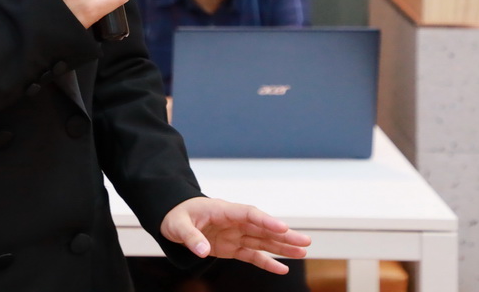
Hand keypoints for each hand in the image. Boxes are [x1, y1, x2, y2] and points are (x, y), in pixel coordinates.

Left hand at [160, 197, 310, 272]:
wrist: (172, 218)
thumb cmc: (176, 215)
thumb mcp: (178, 225)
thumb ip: (190, 237)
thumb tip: (202, 250)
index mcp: (223, 210)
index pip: (249, 213)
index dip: (266, 220)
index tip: (283, 227)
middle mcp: (233, 222)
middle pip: (263, 228)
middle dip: (284, 235)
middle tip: (306, 242)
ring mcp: (234, 234)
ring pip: (262, 241)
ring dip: (282, 247)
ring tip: (303, 252)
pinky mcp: (232, 247)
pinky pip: (252, 255)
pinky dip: (267, 262)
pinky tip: (282, 269)